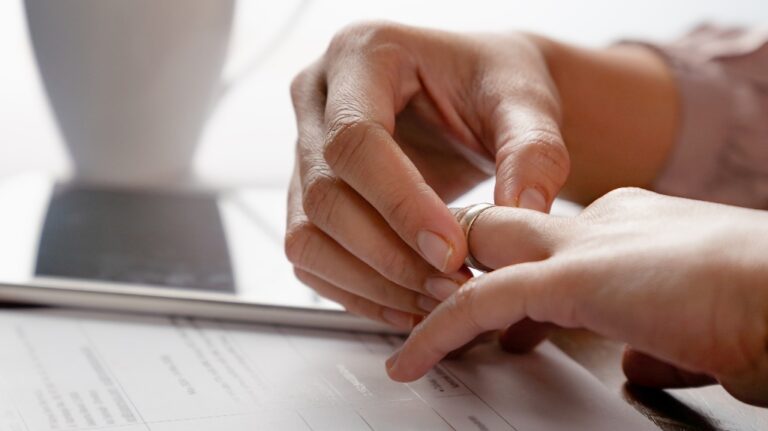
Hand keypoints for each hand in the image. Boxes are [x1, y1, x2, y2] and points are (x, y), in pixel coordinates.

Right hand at [285, 22, 569, 328]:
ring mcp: (305, 149)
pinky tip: (408, 302)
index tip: (452, 250)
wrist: (475, 97)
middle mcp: (318, 99)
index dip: (399, 203)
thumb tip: (523, 210)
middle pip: (324, 194)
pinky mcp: (308, 194)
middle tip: (452, 284)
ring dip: (369, 281)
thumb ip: (533, 149)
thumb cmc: (493, 84)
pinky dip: (356, 290)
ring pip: (307, 234)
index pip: (355, 138)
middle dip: (387, 254)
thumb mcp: (526, 100)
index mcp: (361, 54)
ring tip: (436, 299)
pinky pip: (312, 255)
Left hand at [386, 188, 767, 405]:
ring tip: (413, 329)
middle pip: (505, 230)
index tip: (506, 313)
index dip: (520, 274)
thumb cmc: (765, 306)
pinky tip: (414, 360)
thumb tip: (637, 361)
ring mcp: (584, 245)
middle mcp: (603, 224)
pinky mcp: (570, 278)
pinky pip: (480, 302)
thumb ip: (656, 340)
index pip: (552, 242)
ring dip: (444, 290)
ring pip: (483, 253)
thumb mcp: (699, 330)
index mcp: (633, 229)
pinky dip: (438, 332)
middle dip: (467, 263)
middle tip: (436, 299)